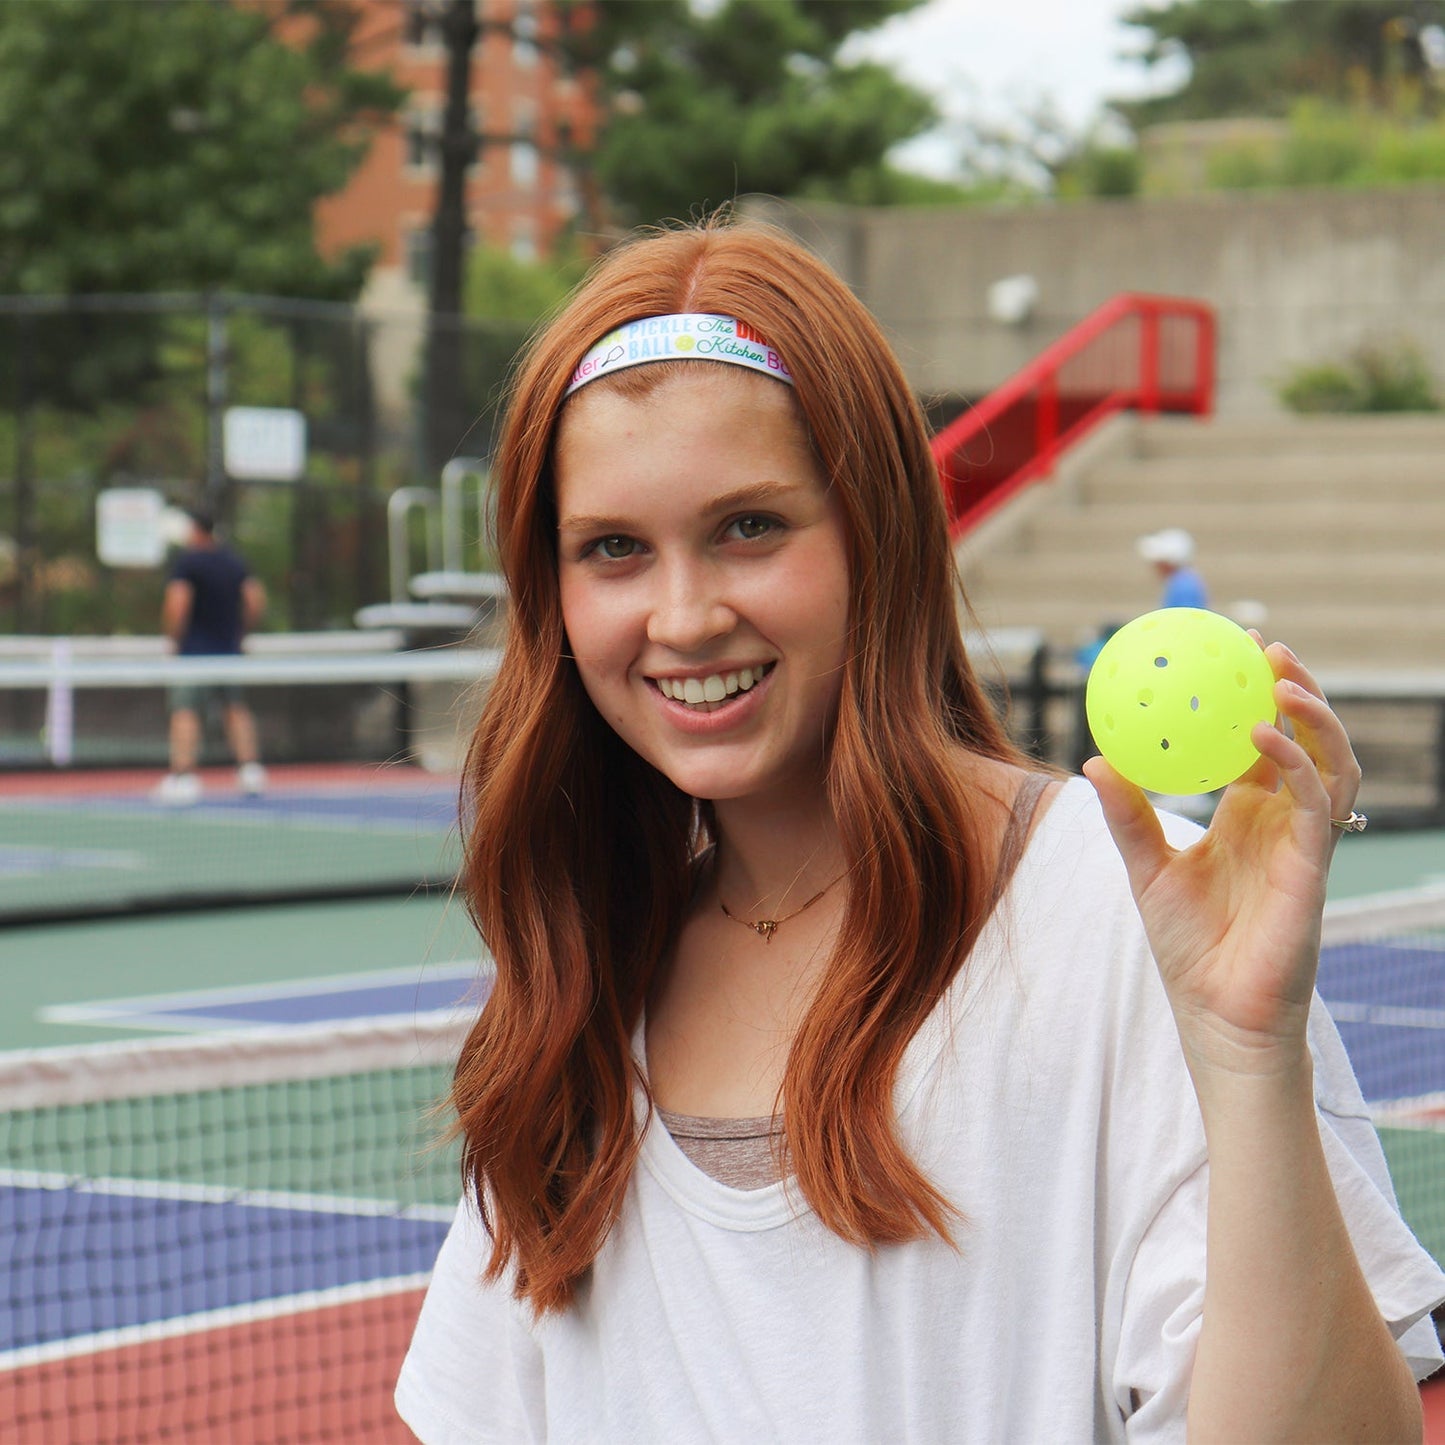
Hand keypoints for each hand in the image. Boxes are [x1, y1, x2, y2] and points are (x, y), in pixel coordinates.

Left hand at [1083, 641, 1360, 1073]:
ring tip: (1280, 676)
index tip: (1234, 652)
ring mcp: (1303, 840)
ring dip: (1314, 715)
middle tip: (1268, 646)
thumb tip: (1093, 759)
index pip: (1262, 743)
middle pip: (1307, 740)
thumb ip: (1127, 815)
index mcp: (1247, 816)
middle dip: (1298, 689)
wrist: (1217, 1012)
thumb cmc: (1186, 947)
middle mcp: (1282, 821)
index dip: (1256, 697)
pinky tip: (1264, 735)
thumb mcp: (1145, 869)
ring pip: (1331, 760)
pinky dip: (1299, 762)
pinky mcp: (1315, 864)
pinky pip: (1317, 800)